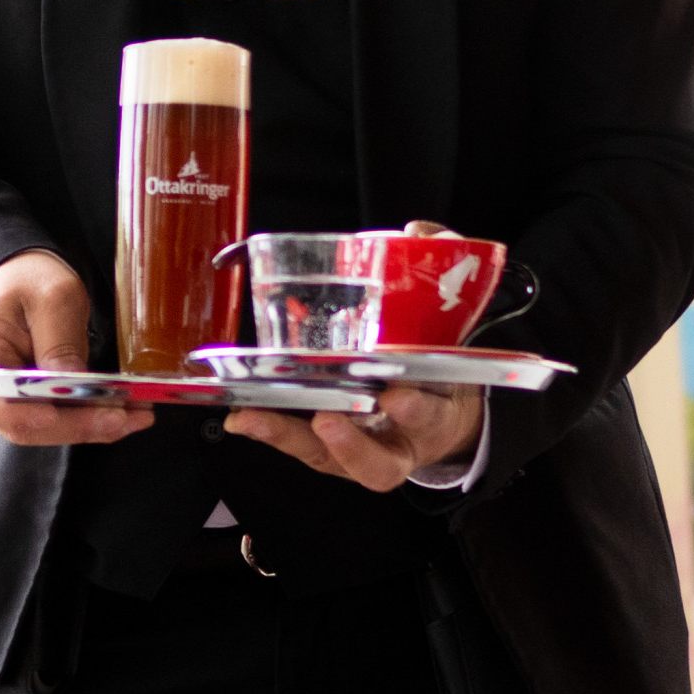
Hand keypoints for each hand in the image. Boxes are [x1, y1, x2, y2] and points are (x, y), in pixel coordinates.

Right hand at [0, 250, 149, 446]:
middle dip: (73, 426)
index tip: (52, 414)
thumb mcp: (51, 297)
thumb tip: (72, 383)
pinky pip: (65, 420)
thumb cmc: (30, 280)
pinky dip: (96, 419)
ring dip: (92, 427)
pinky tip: (130, 414)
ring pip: (48, 429)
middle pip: (22, 423)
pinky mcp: (40, 403)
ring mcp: (15, 400)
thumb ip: (59, 339)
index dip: (17, 413)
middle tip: (120, 417)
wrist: (26, 277)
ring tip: (137, 416)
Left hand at [224, 216, 491, 490]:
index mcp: (439, 415)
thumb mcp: (454, 321)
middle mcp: (399, 442)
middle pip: (376, 461)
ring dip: (291, 438)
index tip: (398, 396)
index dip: (416, 410)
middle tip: (329, 418)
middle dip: (351, 443)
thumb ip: (445, 275)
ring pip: (329, 459)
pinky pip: (300, 448)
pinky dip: (269, 431)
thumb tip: (419, 232)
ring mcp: (361, 451)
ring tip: (256, 417)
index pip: (433, 417)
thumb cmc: (440, 365)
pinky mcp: (329, 449)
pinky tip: (240, 416)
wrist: (445, 412)